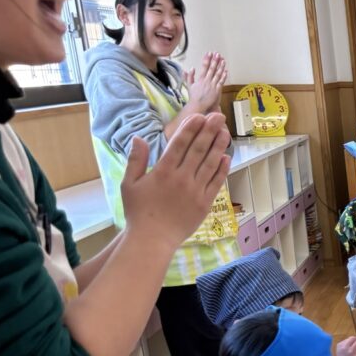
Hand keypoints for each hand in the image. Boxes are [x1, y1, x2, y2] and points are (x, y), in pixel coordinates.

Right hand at [121, 113, 230, 252]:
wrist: (152, 239)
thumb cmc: (138, 212)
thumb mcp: (129, 184)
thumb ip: (136, 160)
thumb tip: (138, 138)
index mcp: (163, 171)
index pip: (179, 144)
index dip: (191, 128)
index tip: (199, 116)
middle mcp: (181, 178)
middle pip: (198, 150)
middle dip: (209, 131)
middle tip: (218, 116)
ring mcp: (195, 191)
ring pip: (210, 164)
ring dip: (218, 146)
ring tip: (225, 131)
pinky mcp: (205, 203)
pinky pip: (216, 183)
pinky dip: (222, 169)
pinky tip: (226, 157)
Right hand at [186, 51, 227, 111]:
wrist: (198, 105)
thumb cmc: (194, 96)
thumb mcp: (189, 85)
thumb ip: (189, 76)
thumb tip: (191, 68)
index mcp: (200, 79)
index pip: (204, 66)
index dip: (207, 59)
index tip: (209, 53)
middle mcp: (207, 81)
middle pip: (212, 68)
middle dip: (215, 60)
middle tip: (217, 54)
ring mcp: (212, 85)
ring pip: (217, 74)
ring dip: (220, 66)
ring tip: (223, 60)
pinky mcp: (217, 90)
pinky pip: (221, 82)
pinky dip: (223, 76)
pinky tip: (226, 71)